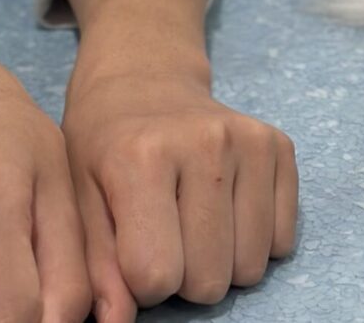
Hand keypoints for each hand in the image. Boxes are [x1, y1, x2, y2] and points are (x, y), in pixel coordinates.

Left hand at [62, 61, 297, 320]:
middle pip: (208, 280)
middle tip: (166, 235)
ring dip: (221, 262)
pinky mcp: (279, 146)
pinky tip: (225, 207)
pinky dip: (254, 241)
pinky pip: (282, 242)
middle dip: (184, 277)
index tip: (132, 249)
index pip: (156, 276)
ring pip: (250, 268)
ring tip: (193, 222)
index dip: (141, 282)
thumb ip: (97, 269)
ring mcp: (248, 141)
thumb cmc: (103, 147)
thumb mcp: (81, 202)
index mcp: (142, 157)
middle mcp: (204, 143)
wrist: (144, 81)